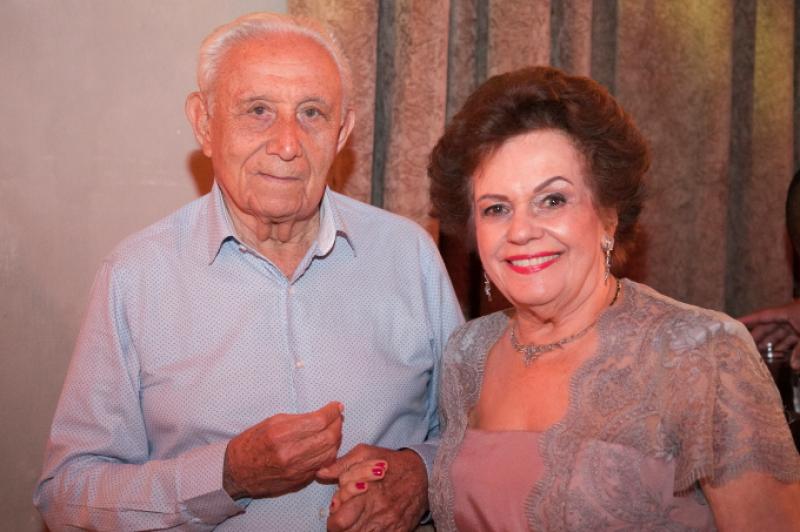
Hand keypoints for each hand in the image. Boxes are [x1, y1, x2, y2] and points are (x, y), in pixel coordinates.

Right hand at [223, 401, 343, 498]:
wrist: (236, 472)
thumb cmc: (251, 443)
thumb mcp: (271, 422)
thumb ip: (299, 419)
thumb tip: (323, 415)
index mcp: (281, 434)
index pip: (319, 421)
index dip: (332, 412)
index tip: (336, 406)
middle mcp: (290, 453)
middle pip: (329, 438)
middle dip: (338, 424)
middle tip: (337, 417)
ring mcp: (296, 470)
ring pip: (330, 453)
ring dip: (336, 439)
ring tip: (333, 430)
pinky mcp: (299, 481)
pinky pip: (322, 465)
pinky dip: (328, 453)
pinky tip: (325, 445)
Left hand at [318, 446, 427, 531]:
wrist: (424, 474)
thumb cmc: (390, 462)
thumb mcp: (366, 453)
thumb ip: (342, 464)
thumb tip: (320, 474)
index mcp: (367, 493)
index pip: (339, 522)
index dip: (333, 520)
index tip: (337, 511)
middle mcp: (378, 514)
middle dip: (341, 529)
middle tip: (344, 519)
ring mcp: (389, 526)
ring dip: (355, 531)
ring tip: (357, 520)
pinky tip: (371, 524)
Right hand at [740, 301, 799, 368]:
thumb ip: (799, 351)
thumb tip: (793, 367)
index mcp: (787, 313)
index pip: (763, 316)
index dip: (748, 320)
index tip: (734, 323)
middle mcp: (789, 317)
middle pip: (769, 327)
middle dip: (758, 337)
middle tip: (745, 346)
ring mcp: (797, 324)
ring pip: (780, 335)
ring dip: (772, 345)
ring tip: (759, 354)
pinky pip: (792, 339)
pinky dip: (786, 346)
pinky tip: (780, 355)